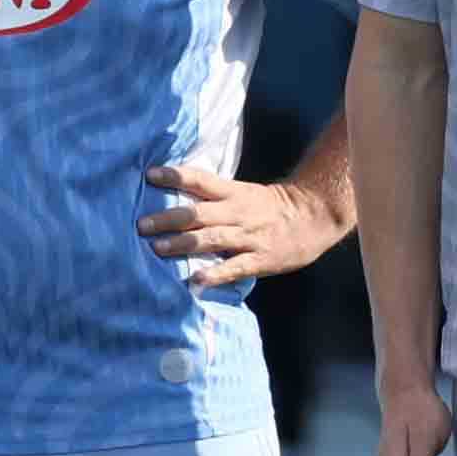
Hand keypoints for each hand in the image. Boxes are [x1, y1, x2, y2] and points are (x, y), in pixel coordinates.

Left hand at [140, 163, 331, 286]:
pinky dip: (214, 274)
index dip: (176, 176)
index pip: (201, 180)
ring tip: (158, 249)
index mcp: (234, 193)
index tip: (149, 175)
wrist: (314, 217)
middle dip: (168, 218)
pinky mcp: (260, 259)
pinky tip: (195, 280)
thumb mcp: (245, 194)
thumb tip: (176, 201)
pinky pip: (234, 267)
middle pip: (199, 212)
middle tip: (142, 225)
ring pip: (212, 239)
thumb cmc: (271, 208)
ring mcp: (249, 236)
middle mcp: (239, 212)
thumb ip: (215, 198)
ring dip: (183, 244)